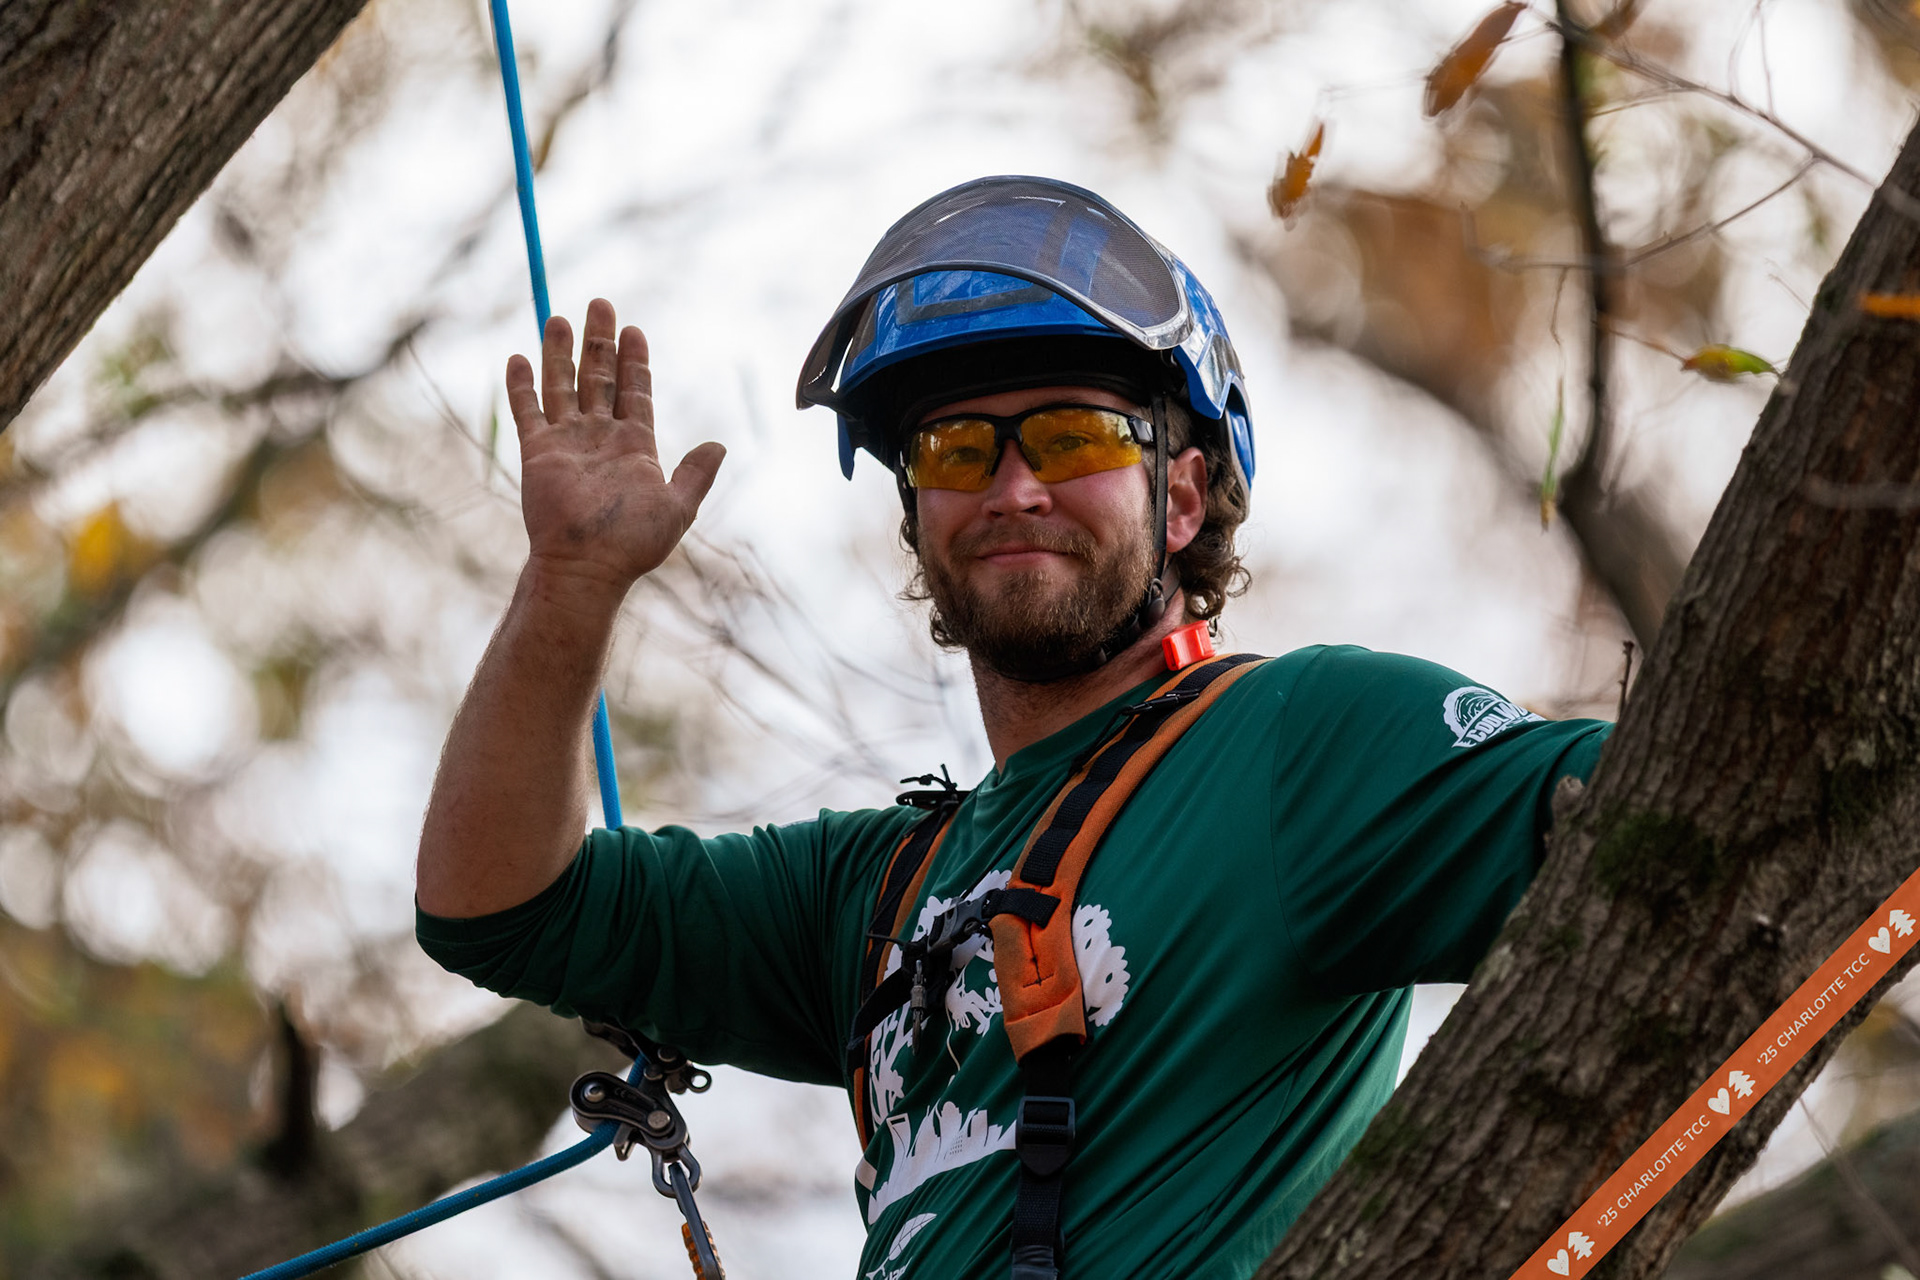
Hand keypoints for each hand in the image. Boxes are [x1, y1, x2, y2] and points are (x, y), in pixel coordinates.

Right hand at [506, 298, 724, 601]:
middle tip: (600, 304)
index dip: (636, 360)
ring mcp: (568, 442)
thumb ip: (696, 474)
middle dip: (600, 341)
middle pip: (600, 377)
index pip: (635, 391)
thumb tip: (719, 445)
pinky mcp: (538, 451)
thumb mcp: (678, 507)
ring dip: (561, 352)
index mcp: (635, 446)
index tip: (634, 329)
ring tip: (560, 316)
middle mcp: (600, 437)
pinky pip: (528, 410)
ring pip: (563, 384)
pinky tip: (520, 357)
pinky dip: (523, 384)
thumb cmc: (634, 542)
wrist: (588, 564)